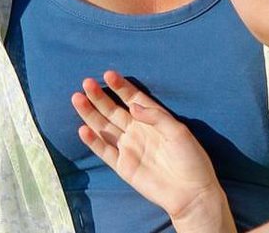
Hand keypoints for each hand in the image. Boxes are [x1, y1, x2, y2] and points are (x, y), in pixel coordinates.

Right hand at [72, 70, 230, 227]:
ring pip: (104, 127)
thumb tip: (132, 106)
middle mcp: (137, 131)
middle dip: (99, 97)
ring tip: (77, 99)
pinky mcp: (123, 166)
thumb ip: (156, 116)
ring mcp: (128, 148)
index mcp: (152, 120)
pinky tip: (83, 129)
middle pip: (113, 110)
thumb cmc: (191, 159)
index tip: (108, 74)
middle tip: (86, 83)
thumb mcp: (178, 131)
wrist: (191, 193)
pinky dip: (93, 140)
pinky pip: (104, 151)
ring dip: (90, 114)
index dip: (120, 87)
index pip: (132, 98)